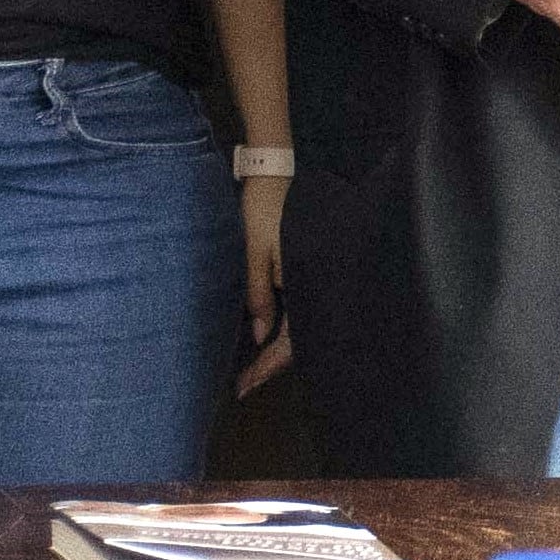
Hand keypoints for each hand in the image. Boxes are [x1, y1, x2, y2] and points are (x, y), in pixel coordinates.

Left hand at [235, 172, 291, 394]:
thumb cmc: (262, 210)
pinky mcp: (303, 267)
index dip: (268, 365)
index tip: (245, 386)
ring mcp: (309, 275)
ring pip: (298, 323)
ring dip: (276, 347)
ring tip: (253, 368)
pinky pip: (296, 305)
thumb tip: (258, 335)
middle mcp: (314, 282)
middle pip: (297, 337)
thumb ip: (258, 295)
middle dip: (272, 363)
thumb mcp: (253, 253)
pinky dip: (281, 325)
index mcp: (305, 280)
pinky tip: (266, 333)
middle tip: (245, 385)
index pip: (290, 339)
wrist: (274, 173)